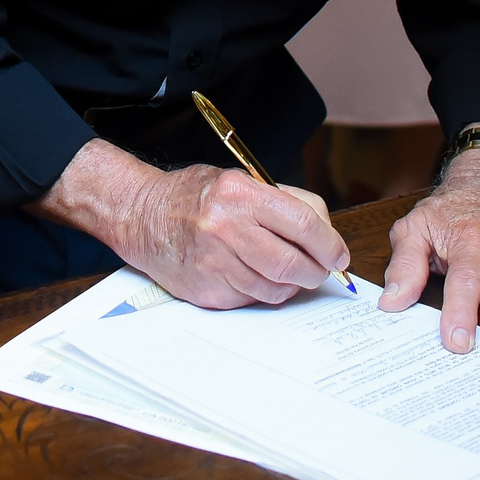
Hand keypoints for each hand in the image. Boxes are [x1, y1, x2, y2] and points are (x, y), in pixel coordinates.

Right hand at [34, 140, 348, 309]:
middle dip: (316, 272)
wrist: (141, 215)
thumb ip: (284, 202)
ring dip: (291, 285)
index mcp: (239, 193)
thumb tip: (325, 235)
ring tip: (288, 273)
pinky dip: (263, 292)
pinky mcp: (206, 289)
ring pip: (275, 288)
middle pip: (293, 263)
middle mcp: (225, 227)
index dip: (329, 244)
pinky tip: (257, 277)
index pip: (303, 224)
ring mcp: (214, 262)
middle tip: (320, 270)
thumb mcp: (239, 180)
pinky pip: (252, 299)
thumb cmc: (195, 196)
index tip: (338, 255)